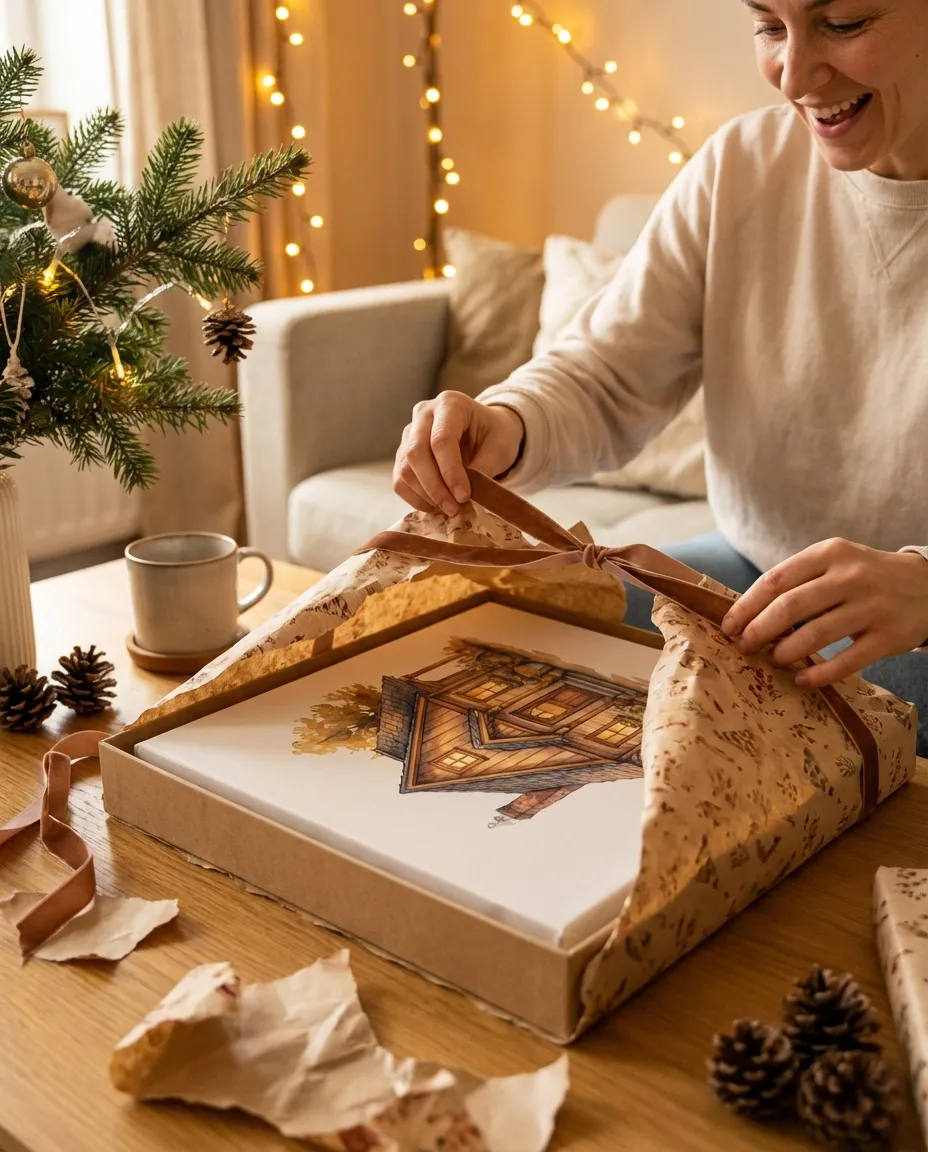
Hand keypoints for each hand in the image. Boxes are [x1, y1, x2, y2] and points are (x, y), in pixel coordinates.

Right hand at [393, 392, 524, 515]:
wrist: (484, 430)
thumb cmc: (494, 434)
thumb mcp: (500, 446)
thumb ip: (485, 466)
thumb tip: (463, 494)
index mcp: (450, 404)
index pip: (441, 439)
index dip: (450, 472)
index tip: (464, 496)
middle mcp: (424, 414)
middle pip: (416, 452)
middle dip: (434, 486)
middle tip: (454, 508)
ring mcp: (409, 433)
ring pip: (405, 468)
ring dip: (425, 495)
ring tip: (448, 509)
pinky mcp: (403, 453)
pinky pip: (400, 480)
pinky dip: (415, 498)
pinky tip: (436, 506)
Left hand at [720, 539, 927, 687]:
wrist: (927, 585)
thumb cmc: (863, 576)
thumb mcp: (833, 563)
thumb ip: (797, 581)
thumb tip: (746, 614)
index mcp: (829, 553)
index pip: (775, 580)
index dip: (746, 606)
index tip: (728, 626)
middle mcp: (851, 576)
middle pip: (790, 607)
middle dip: (758, 631)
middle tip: (744, 646)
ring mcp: (872, 607)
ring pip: (815, 634)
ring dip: (785, 652)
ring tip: (772, 660)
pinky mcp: (889, 637)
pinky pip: (847, 661)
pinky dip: (819, 674)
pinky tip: (802, 679)